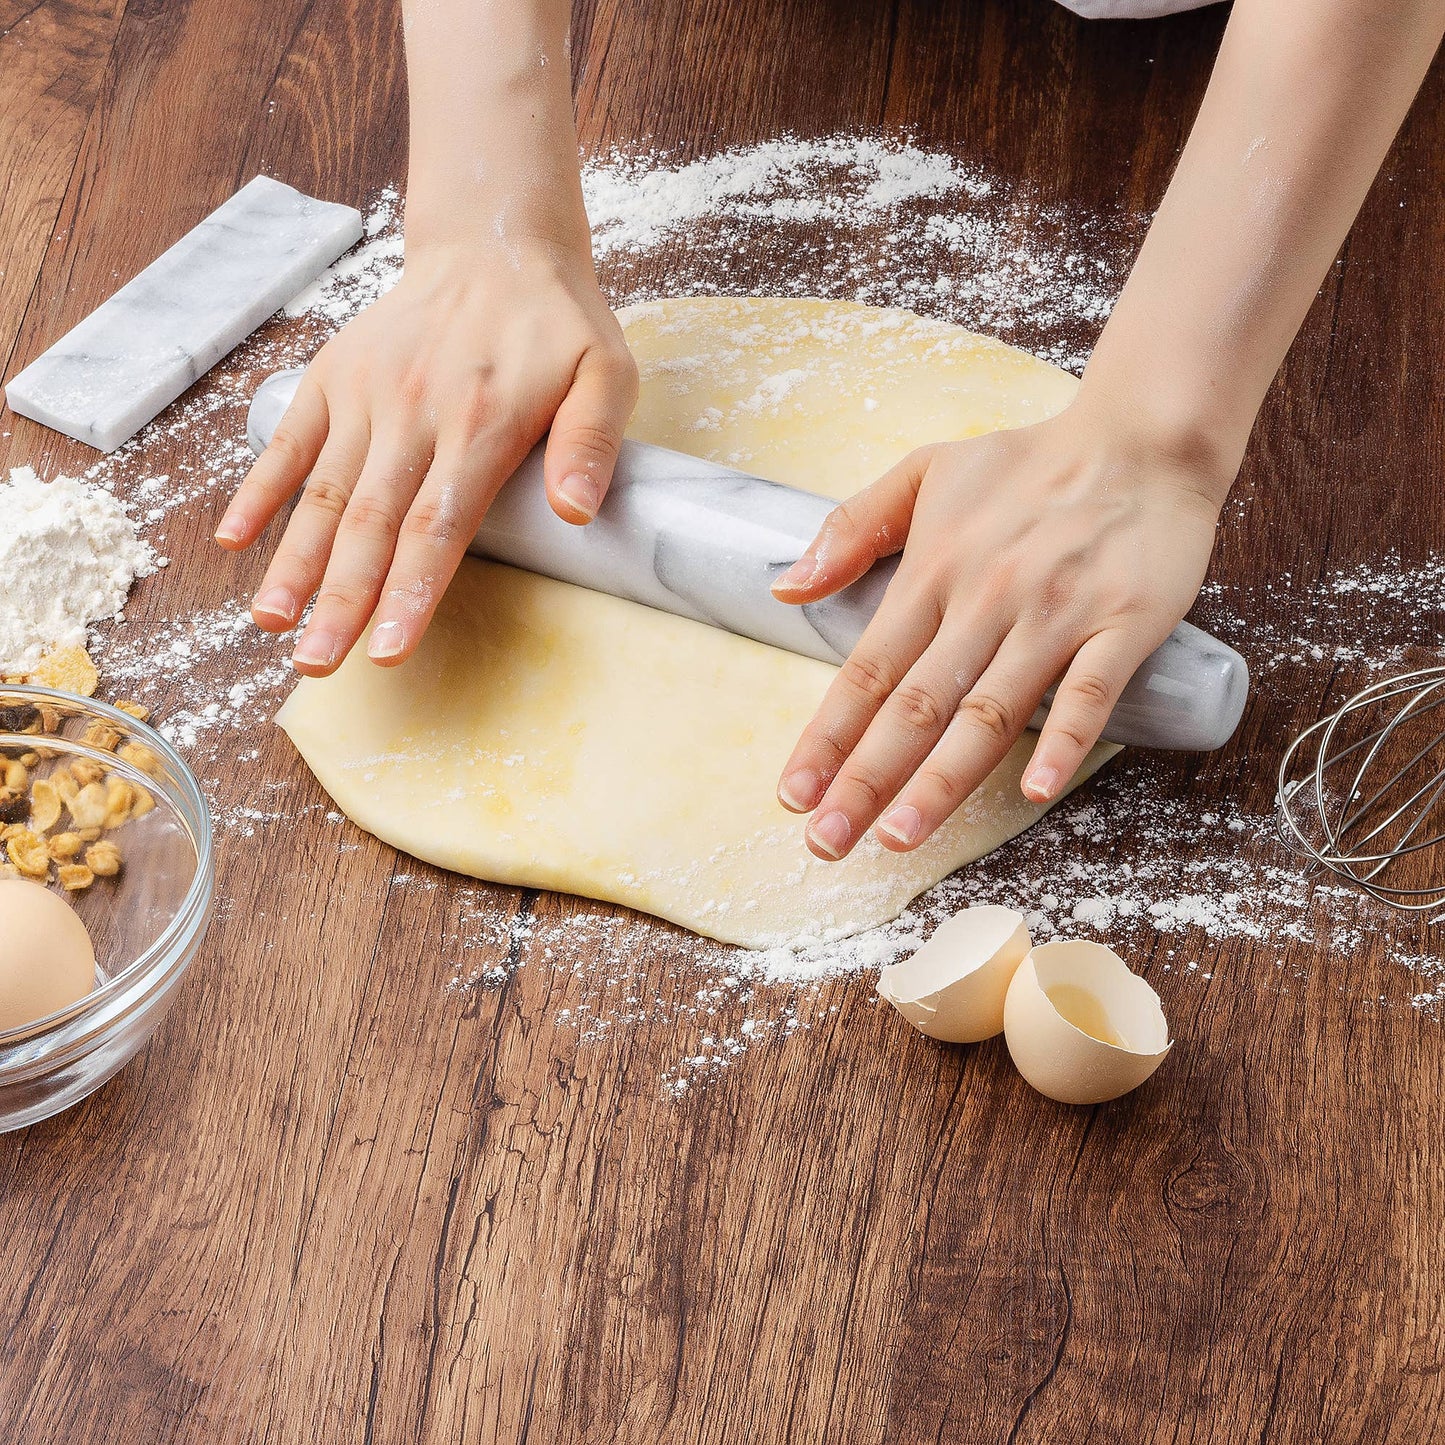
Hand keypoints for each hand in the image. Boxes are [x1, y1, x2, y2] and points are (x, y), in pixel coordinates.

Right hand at [214, 242, 637, 673]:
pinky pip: (290, 441)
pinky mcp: (332, 376)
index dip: (409, 592)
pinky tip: (233, 541)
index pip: (438, 526)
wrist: (495, 244)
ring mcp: (365, 395)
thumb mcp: (606, 372)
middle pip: (370, 523)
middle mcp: (412, 412)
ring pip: (323, 492)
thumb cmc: (558, 324)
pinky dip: (258, 489)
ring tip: (270, 623)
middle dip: (341, 599)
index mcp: (479, 422)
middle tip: (317, 665)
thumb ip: (591, 441)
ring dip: (294, 561)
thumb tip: (578, 513)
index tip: (388, 651)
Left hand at [770, 405, 1226, 859]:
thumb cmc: (1028, 463)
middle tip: (826, 842)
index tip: (793, 795)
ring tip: (898, 837)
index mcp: (933, 571)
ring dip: (941, 779)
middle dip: (865, 780)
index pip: (866, 670)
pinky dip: (1063, 741)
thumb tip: (784, 587)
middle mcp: (985, 599)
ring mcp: (1055, 615)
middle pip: (914, 705)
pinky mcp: (1122, 624)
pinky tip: (1034, 791)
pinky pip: (1090, 693)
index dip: (827, 737)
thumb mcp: (925, 471)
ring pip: (989, 711)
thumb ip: (851, 527)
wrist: (1144, 436)